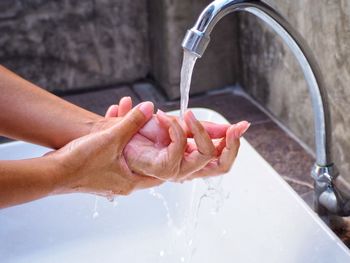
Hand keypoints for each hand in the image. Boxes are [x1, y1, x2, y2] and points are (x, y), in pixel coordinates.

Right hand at [49, 102, 162, 196]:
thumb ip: (132, 121)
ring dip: (130, 139)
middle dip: (148, 143)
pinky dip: (117, 143)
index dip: (168, 157)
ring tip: (129, 119)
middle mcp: (123, 185)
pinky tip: (112, 125)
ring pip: (129, 158)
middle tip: (153, 129)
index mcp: (131, 182)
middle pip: (145, 163)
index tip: (170, 142)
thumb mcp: (112, 137)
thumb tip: (149, 107)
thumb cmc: (81, 162)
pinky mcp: (99, 175)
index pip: (161, 173)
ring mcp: (110, 181)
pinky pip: (115, 157)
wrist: (52, 173)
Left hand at [105, 97, 249, 181]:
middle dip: (231, 143)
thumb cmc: (148, 130)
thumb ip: (206, 128)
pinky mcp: (162, 168)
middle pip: (222, 166)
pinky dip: (176, 129)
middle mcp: (188, 168)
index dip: (235, 144)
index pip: (223, 160)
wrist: (122, 131)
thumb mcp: (182, 125)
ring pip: (205, 155)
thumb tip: (232, 126)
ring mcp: (176, 171)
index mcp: (194, 158)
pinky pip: (180, 149)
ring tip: (186, 114)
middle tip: (234, 126)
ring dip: (199, 128)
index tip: (242, 125)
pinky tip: (164, 118)